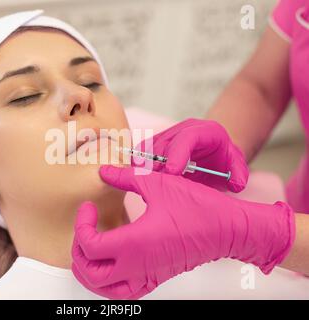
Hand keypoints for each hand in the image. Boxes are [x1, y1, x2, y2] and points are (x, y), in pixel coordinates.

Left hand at [72, 165, 294, 298]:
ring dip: (90, 272)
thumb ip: (125, 178)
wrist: (229, 229)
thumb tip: (104, 172)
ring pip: (104, 289)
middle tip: (84, 229)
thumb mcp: (159, 183)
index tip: (88, 208)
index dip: (81, 225)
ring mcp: (147, 275)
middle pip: (90, 273)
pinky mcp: (156, 278)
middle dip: (78, 252)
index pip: (89, 246)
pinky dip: (109, 283)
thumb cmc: (198, 206)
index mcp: (135, 242)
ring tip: (90, 249)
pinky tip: (111, 263)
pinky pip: (124, 292)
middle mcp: (138, 265)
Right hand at [134, 118, 248, 191]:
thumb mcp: (237, 166)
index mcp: (205, 131)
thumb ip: (239, 174)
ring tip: (140, 181)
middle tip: (152, 182)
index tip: (171, 172)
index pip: (188, 138)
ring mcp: (168, 135)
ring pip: (150, 146)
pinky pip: (142, 150)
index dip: (177, 154)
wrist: (215, 151)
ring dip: (144, 165)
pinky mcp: (156, 143)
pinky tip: (134, 176)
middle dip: (157, 163)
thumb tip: (235, 184)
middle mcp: (184, 129)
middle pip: (164, 143)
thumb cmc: (224, 160)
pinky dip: (137, 163)